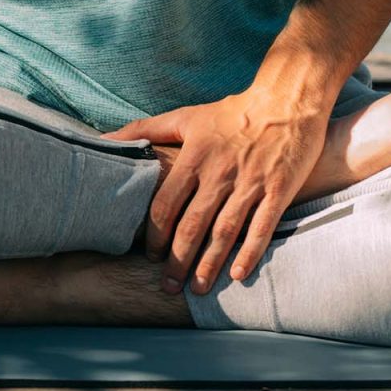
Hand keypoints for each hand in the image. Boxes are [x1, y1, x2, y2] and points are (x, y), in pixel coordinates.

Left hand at [102, 86, 332, 294]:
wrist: (287, 100)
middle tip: (168, 286)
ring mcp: (251, 183)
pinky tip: (238, 275)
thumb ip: (142, 131)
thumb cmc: (232, 112)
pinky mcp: (279, 189)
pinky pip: (262, 226)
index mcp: (194, 158)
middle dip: (178, 260)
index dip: (155, 235)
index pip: (166, 205)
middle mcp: (220, 173)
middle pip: (192, 225)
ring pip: (225, 231)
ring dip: (209, 264)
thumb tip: (102, 141)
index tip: (150, 256)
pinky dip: (250, 252)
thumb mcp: (184, 117)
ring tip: (198, 290)